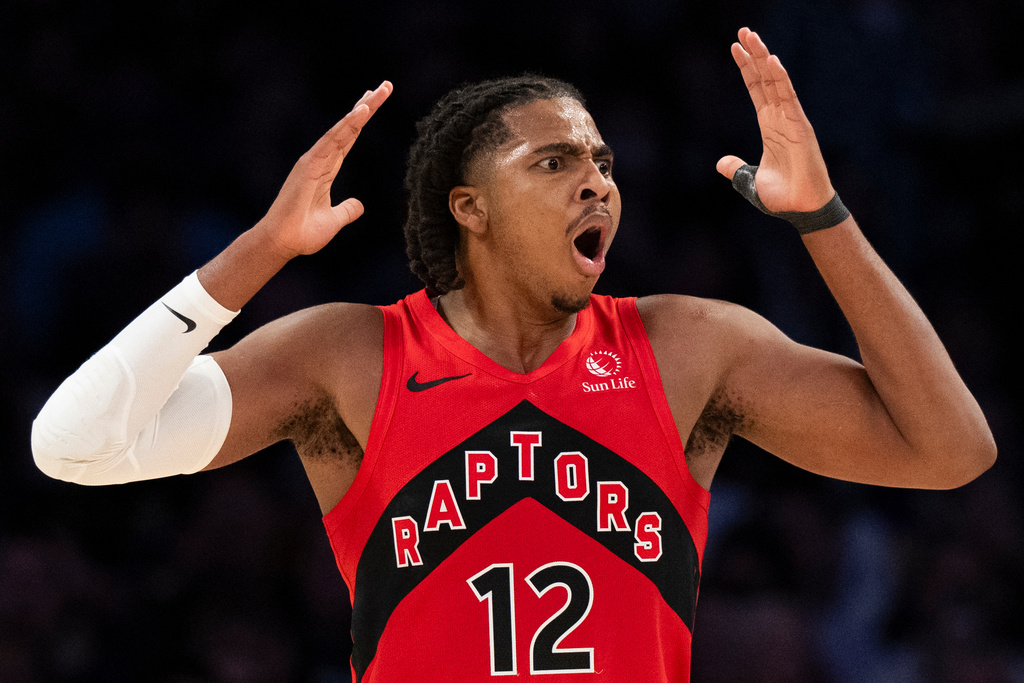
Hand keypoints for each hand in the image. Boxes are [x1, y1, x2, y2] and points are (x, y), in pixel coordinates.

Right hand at [258, 81, 392, 259]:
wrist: (284, 243)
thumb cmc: (303, 233)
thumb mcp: (334, 221)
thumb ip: (347, 211)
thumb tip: (360, 205)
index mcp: (327, 169)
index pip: (349, 139)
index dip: (362, 120)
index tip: (374, 100)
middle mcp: (320, 160)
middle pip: (348, 128)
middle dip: (366, 106)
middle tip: (385, 86)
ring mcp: (313, 160)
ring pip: (341, 130)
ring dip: (360, 111)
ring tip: (376, 93)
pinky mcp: (308, 165)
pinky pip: (331, 141)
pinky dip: (346, 125)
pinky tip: (360, 111)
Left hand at [716, 29, 833, 212]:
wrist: (800, 209)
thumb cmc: (782, 197)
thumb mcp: (750, 182)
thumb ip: (736, 170)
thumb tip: (721, 163)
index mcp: (769, 126)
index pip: (756, 90)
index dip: (747, 69)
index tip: (736, 48)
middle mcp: (780, 118)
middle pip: (765, 79)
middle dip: (754, 55)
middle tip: (743, 31)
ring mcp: (791, 120)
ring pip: (777, 82)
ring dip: (764, 59)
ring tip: (752, 37)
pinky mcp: (800, 127)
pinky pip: (789, 99)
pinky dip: (781, 80)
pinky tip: (772, 62)